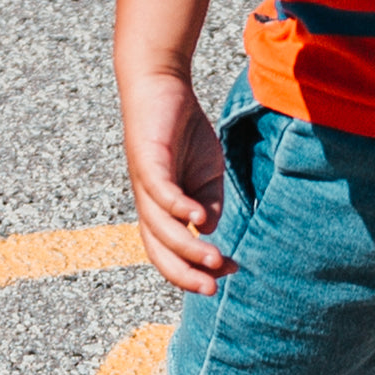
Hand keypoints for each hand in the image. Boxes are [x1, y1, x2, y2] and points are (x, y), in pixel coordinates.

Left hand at [123, 72, 234, 295]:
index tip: (230, 274)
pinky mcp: (146, 159)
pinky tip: (199, 219)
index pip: (170, 252)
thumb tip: (210, 230)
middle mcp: (148, 202)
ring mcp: (144, 182)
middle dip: (184, 274)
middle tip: (212, 289)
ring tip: (216, 259)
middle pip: (159, 250)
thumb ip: (210, 203)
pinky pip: (160, 191)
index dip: (194, 270)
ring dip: (187, 248)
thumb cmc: (182, 131)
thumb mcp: (207, 174)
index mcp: (161, 210)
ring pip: (160, 227)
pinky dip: (178, 208)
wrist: (161, 85)